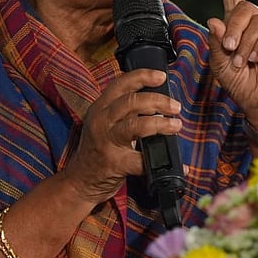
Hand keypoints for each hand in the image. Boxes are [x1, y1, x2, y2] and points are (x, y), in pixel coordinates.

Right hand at [61, 69, 182, 205]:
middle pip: (131, 102)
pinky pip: (141, 160)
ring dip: (160, 124)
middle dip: (158, 101)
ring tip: (175, 125)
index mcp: (100, 108)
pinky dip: (162, 161)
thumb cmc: (96, 150)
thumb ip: (124, 112)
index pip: (121, 84)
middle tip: (175, 106)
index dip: (142, 76)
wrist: (79, 181)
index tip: (161, 76)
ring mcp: (106, 142)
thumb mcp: (103, 123)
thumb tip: (157, 102)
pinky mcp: (114, 163)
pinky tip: (179, 166)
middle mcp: (101, 121)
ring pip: (136, 126)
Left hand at [207, 0, 257, 132]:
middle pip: (243, 5)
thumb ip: (215, 43)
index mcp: (236, 23)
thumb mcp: (219, 64)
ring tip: (244, 62)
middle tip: (230, 50)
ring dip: (245, 44)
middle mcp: (254, 21)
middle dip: (233, 27)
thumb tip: (214, 20)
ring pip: (256, 21)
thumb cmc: (240, 83)